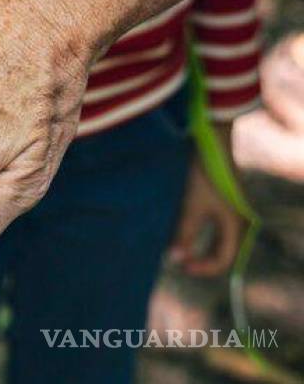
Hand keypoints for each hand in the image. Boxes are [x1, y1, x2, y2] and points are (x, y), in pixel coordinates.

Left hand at [169, 128, 243, 276]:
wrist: (212, 144)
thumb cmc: (203, 175)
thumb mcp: (191, 206)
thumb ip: (183, 234)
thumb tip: (174, 260)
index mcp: (235, 226)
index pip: (223, 260)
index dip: (203, 268)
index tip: (182, 267)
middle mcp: (237, 222)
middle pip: (221, 252)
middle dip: (200, 260)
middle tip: (178, 261)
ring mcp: (231, 212)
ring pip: (217, 240)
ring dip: (198, 246)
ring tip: (177, 247)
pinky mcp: (223, 202)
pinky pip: (214, 227)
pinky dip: (199, 234)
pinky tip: (181, 231)